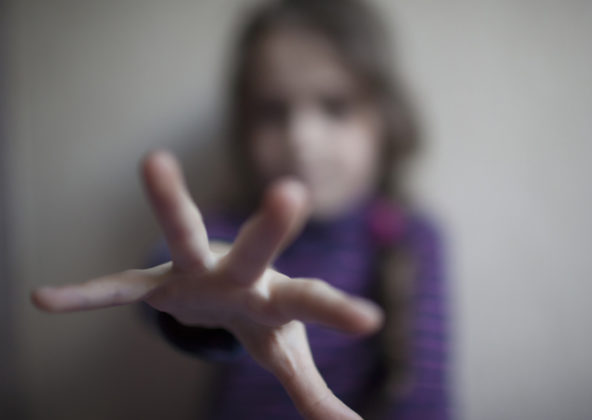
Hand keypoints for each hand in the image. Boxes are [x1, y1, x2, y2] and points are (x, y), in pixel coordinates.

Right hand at [31, 150, 382, 419]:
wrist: (222, 292)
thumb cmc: (262, 319)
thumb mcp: (286, 355)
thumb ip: (313, 392)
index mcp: (276, 295)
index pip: (311, 301)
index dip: (338, 312)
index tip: (370, 321)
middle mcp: (240, 274)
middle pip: (258, 250)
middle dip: (273, 227)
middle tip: (292, 192)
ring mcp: (196, 272)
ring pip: (185, 233)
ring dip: (171, 202)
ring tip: (152, 160)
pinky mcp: (157, 282)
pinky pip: (118, 289)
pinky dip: (87, 296)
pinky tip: (46, 299)